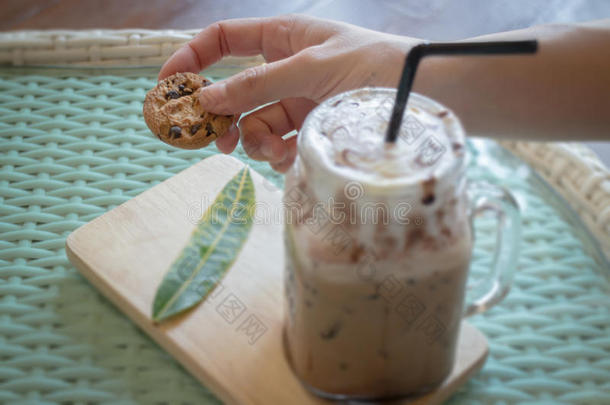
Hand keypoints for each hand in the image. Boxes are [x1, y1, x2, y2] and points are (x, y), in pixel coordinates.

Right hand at [160, 14, 417, 171]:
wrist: (427, 98)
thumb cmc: (377, 66)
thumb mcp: (312, 68)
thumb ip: (258, 84)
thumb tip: (206, 97)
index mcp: (284, 38)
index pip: (225, 40)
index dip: (192, 58)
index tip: (167, 85)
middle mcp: (287, 69)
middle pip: (234, 91)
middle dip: (222, 115)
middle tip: (211, 140)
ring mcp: (299, 102)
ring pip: (256, 124)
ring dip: (256, 141)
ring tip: (271, 151)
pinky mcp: (312, 130)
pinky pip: (280, 145)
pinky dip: (279, 154)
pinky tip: (291, 157)